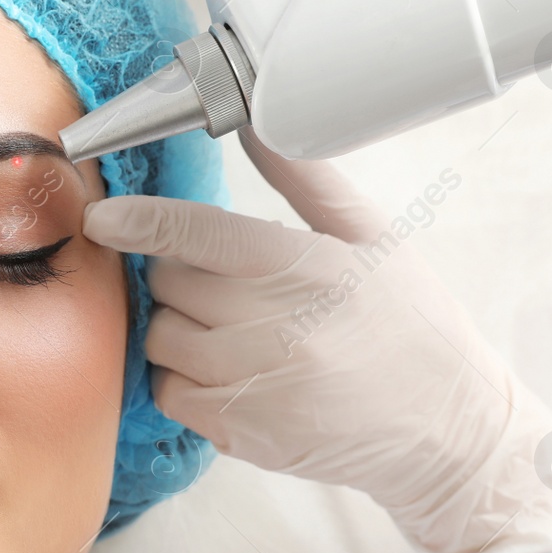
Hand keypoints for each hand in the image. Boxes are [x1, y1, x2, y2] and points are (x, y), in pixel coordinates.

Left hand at [82, 131, 551, 552]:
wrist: (447, 430)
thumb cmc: (410, 324)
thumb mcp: (372, 237)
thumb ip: (305, 179)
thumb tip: (256, 121)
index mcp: (300, 266)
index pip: (191, 231)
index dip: (136, 219)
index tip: (103, 216)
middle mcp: (269, 325)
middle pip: (167, 281)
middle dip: (179, 272)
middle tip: (225, 281)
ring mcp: (250, 384)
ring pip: (159, 337)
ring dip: (178, 325)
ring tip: (232, 327)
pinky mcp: (238, 431)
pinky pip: (167, 391)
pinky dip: (184, 376)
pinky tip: (229, 369)